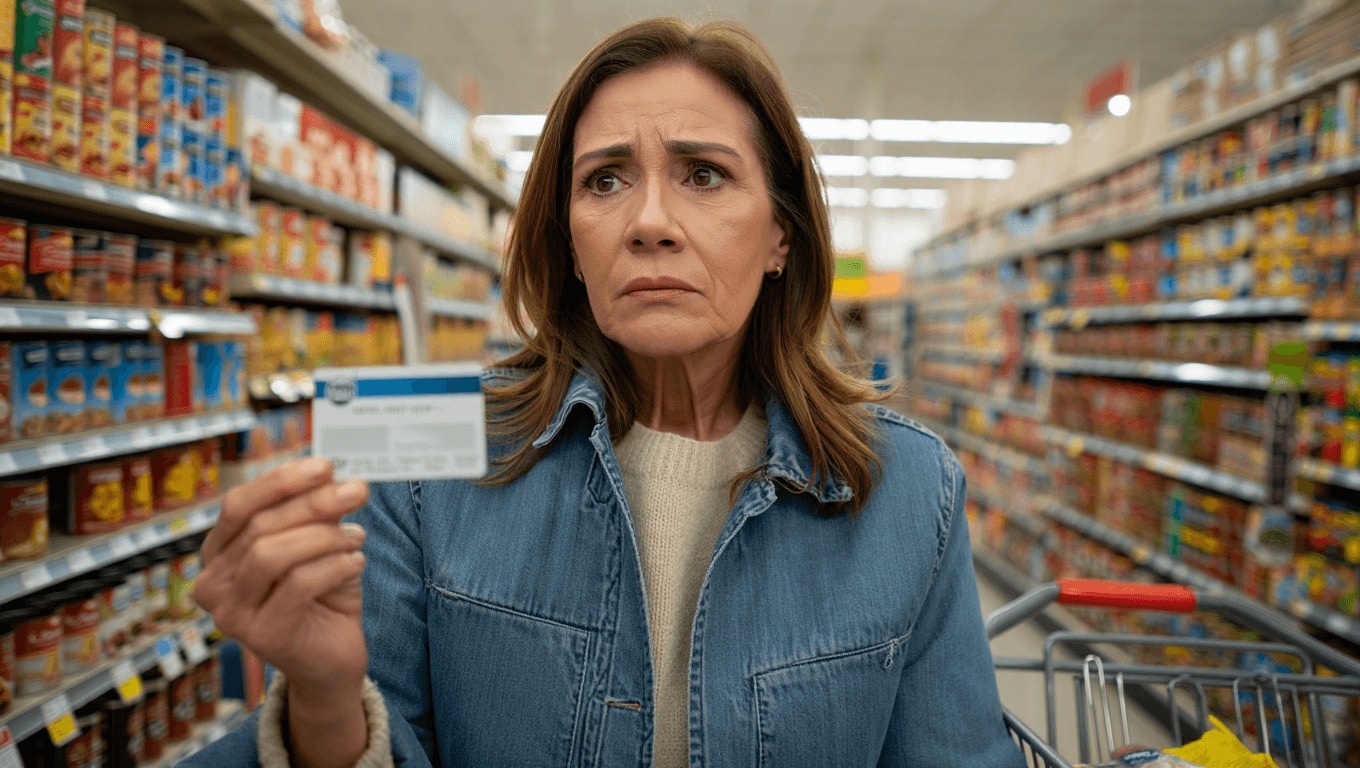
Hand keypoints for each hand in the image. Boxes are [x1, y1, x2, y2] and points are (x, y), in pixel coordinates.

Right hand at [194, 457, 370, 696]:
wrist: (331, 658)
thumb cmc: (322, 595)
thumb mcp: (319, 544)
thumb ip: (316, 513)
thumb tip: (331, 476)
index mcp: (219, 553)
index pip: (238, 505)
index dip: (280, 481)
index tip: (324, 465)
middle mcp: (212, 583)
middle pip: (259, 527)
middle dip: (314, 503)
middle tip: (358, 490)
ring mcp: (230, 613)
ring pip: (271, 555)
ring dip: (323, 536)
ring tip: (358, 536)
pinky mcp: (260, 635)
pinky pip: (297, 585)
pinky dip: (334, 566)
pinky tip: (356, 562)